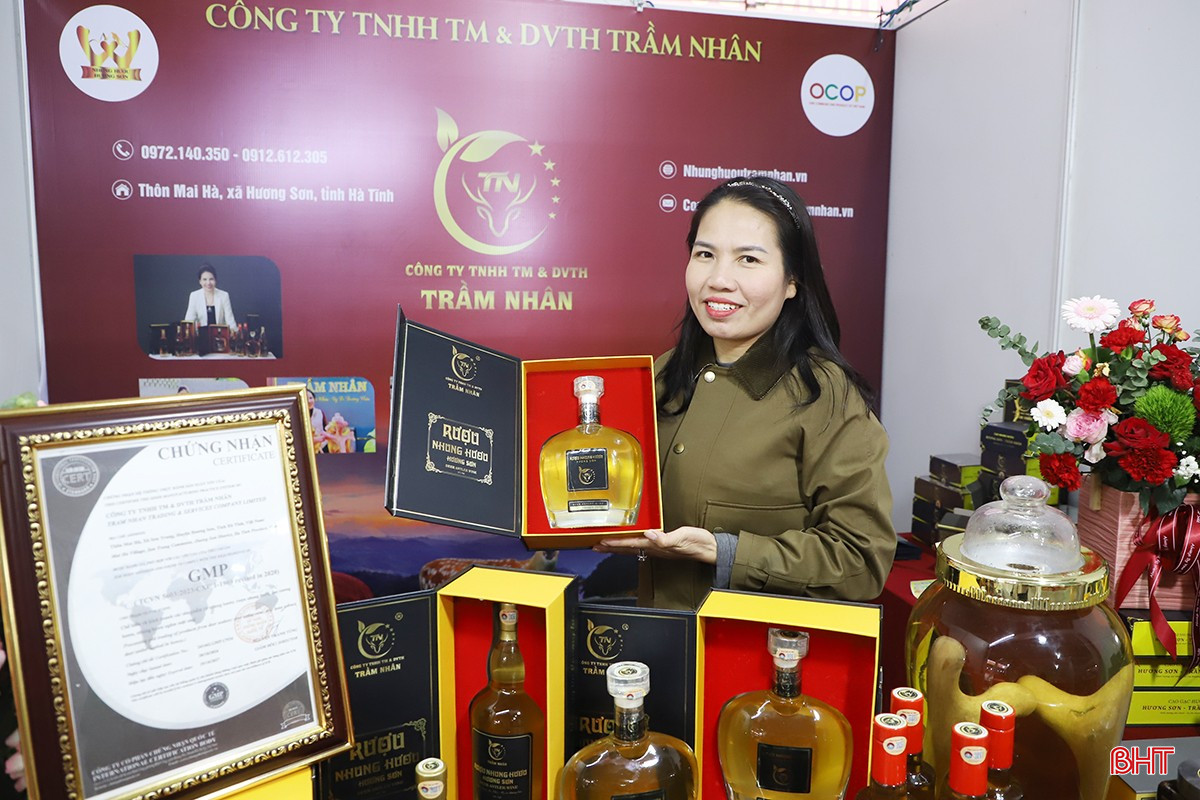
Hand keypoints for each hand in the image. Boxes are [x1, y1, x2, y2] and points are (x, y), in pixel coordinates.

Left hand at [593, 526, 717, 564]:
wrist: (709, 549)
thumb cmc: (697, 543)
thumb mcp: (683, 537)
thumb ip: (667, 538)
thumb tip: (651, 535)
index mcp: (656, 545)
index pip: (630, 543)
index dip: (614, 543)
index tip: (601, 542)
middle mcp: (654, 548)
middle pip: (627, 548)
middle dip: (610, 547)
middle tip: (594, 546)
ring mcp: (657, 548)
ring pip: (632, 548)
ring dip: (617, 547)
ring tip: (604, 546)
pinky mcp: (662, 545)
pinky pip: (640, 545)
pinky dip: (629, 544)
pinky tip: (627, 542)